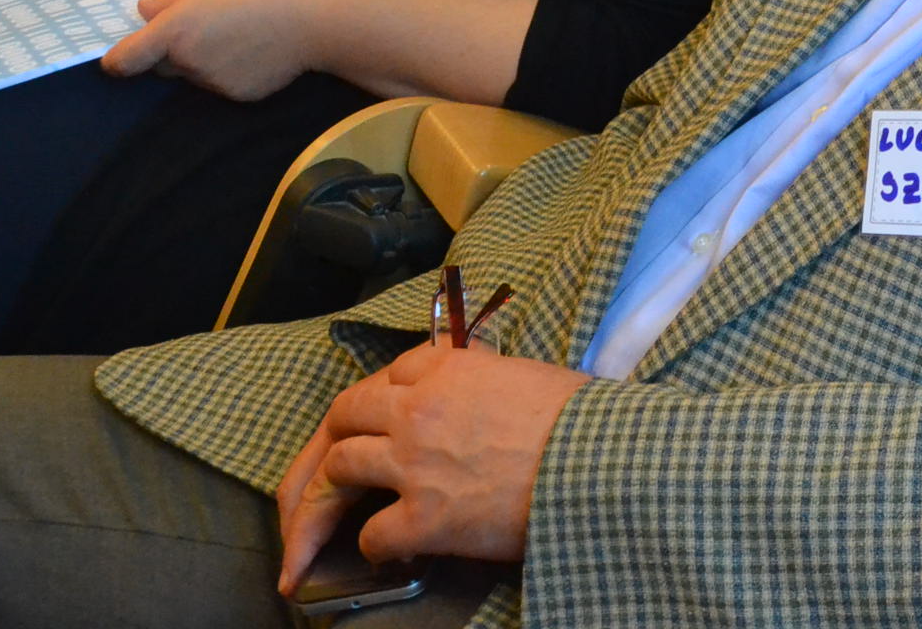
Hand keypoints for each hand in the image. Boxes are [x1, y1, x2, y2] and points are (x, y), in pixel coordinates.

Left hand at [100, 0, 328, 100]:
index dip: (115, 61)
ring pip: (194, 75)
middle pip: (162, 66)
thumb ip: (172, 3)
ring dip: (203, 61)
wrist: (311, 19)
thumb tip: (143, 11)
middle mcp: (186, 61)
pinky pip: (221, 85)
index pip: (125, 60)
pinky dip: (229, 73)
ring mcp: (211, 83)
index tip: (117, 59)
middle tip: (203, 30)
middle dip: (172, 53)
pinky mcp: (236, 96)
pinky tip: (254, 54)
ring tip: (238, 38)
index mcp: (174, 30)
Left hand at [276, 342, 590, 593]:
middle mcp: (419, 408)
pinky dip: (371, 547)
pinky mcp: (424, 517)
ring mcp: (415, 462)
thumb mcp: (526, 377)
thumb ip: (484, 382)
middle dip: (329, 444)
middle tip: (319, 477)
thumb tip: (479, 400)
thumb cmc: (582, 419)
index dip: (377, 401)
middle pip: (344, 415)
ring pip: (339, 470)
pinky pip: (371, 534)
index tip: (377, 422)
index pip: (388, 376)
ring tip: (326, 526)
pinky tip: (386, 554)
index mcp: (448, 367)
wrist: (602, 462)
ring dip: (327, 499)